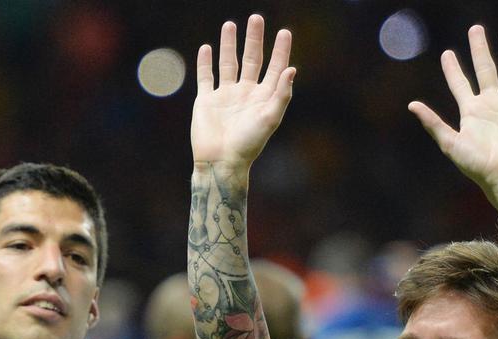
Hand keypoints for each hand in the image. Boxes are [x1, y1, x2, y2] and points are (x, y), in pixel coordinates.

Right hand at [191, 14, 294, 165]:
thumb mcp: (270, 119)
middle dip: (254, 39)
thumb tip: (291, 68)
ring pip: (229, 64)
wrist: (220, 162)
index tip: (284, 32)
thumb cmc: (248, 144)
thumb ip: (282, 94)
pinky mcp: (207, 101)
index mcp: (263, 98)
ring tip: (230, 24)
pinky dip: (205, 63)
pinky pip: (206, 77)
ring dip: (229, 45)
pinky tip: (206, 48)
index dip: (280, 51)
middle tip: (256, 18)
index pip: (275, 68)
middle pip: (252, 60)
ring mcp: (225, 96)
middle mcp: (245, 94)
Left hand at [408, 26, 497, 193]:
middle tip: (475, 28)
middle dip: (479, 48)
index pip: (459, 83)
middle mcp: (490, 103)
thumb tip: (412, 105)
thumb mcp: (449, 142)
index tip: (447, 53)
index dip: (453, 68)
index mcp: (470, 111)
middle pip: (484, 68)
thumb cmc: (476, 164)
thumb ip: (432, 122)